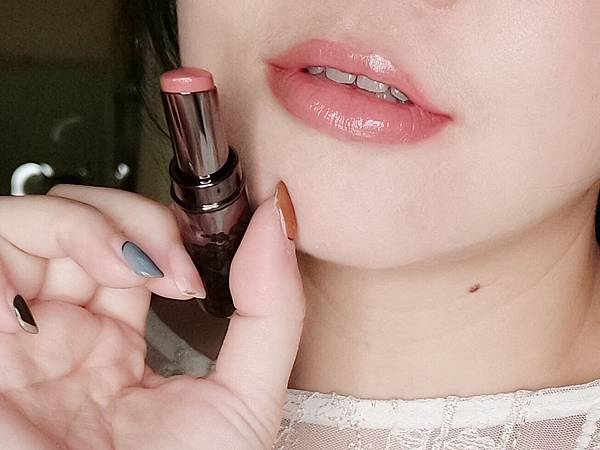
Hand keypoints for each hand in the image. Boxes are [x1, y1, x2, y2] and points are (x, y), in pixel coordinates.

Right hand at [0, 183, 304, 449]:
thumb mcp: (243, 401)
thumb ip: (271, 312)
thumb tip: (281, 219)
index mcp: (116, 344)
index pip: (131, 247)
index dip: (165, 229)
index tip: (204, 252)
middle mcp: (64, 332)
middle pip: (81, 221)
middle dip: (130, 217)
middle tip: (170, 265)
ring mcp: (18, 337)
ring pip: (28, 224)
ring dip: (85, 225)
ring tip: (128, 268)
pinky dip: (24, 250)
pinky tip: (72, 290)